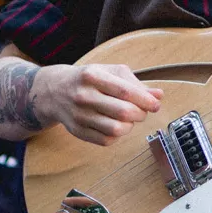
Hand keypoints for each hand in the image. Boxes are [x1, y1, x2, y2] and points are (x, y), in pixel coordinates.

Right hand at [33, 62, 162, 145]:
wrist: (53, 91)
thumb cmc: (88, 79)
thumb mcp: (108, 72)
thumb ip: (134, 83)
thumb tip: (158, 95)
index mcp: (92, 76)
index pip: (124, 91)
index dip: (145, 100)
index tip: (156, 105)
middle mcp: (83, 96)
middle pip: (123, 112)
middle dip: (140, 114)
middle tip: (142, 111)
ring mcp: (79, 115)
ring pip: (116, 129)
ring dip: (129, 126)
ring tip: (128, 118)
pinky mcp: (77, 131)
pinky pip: (106, 140)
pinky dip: (117, 135)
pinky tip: (114, 125)